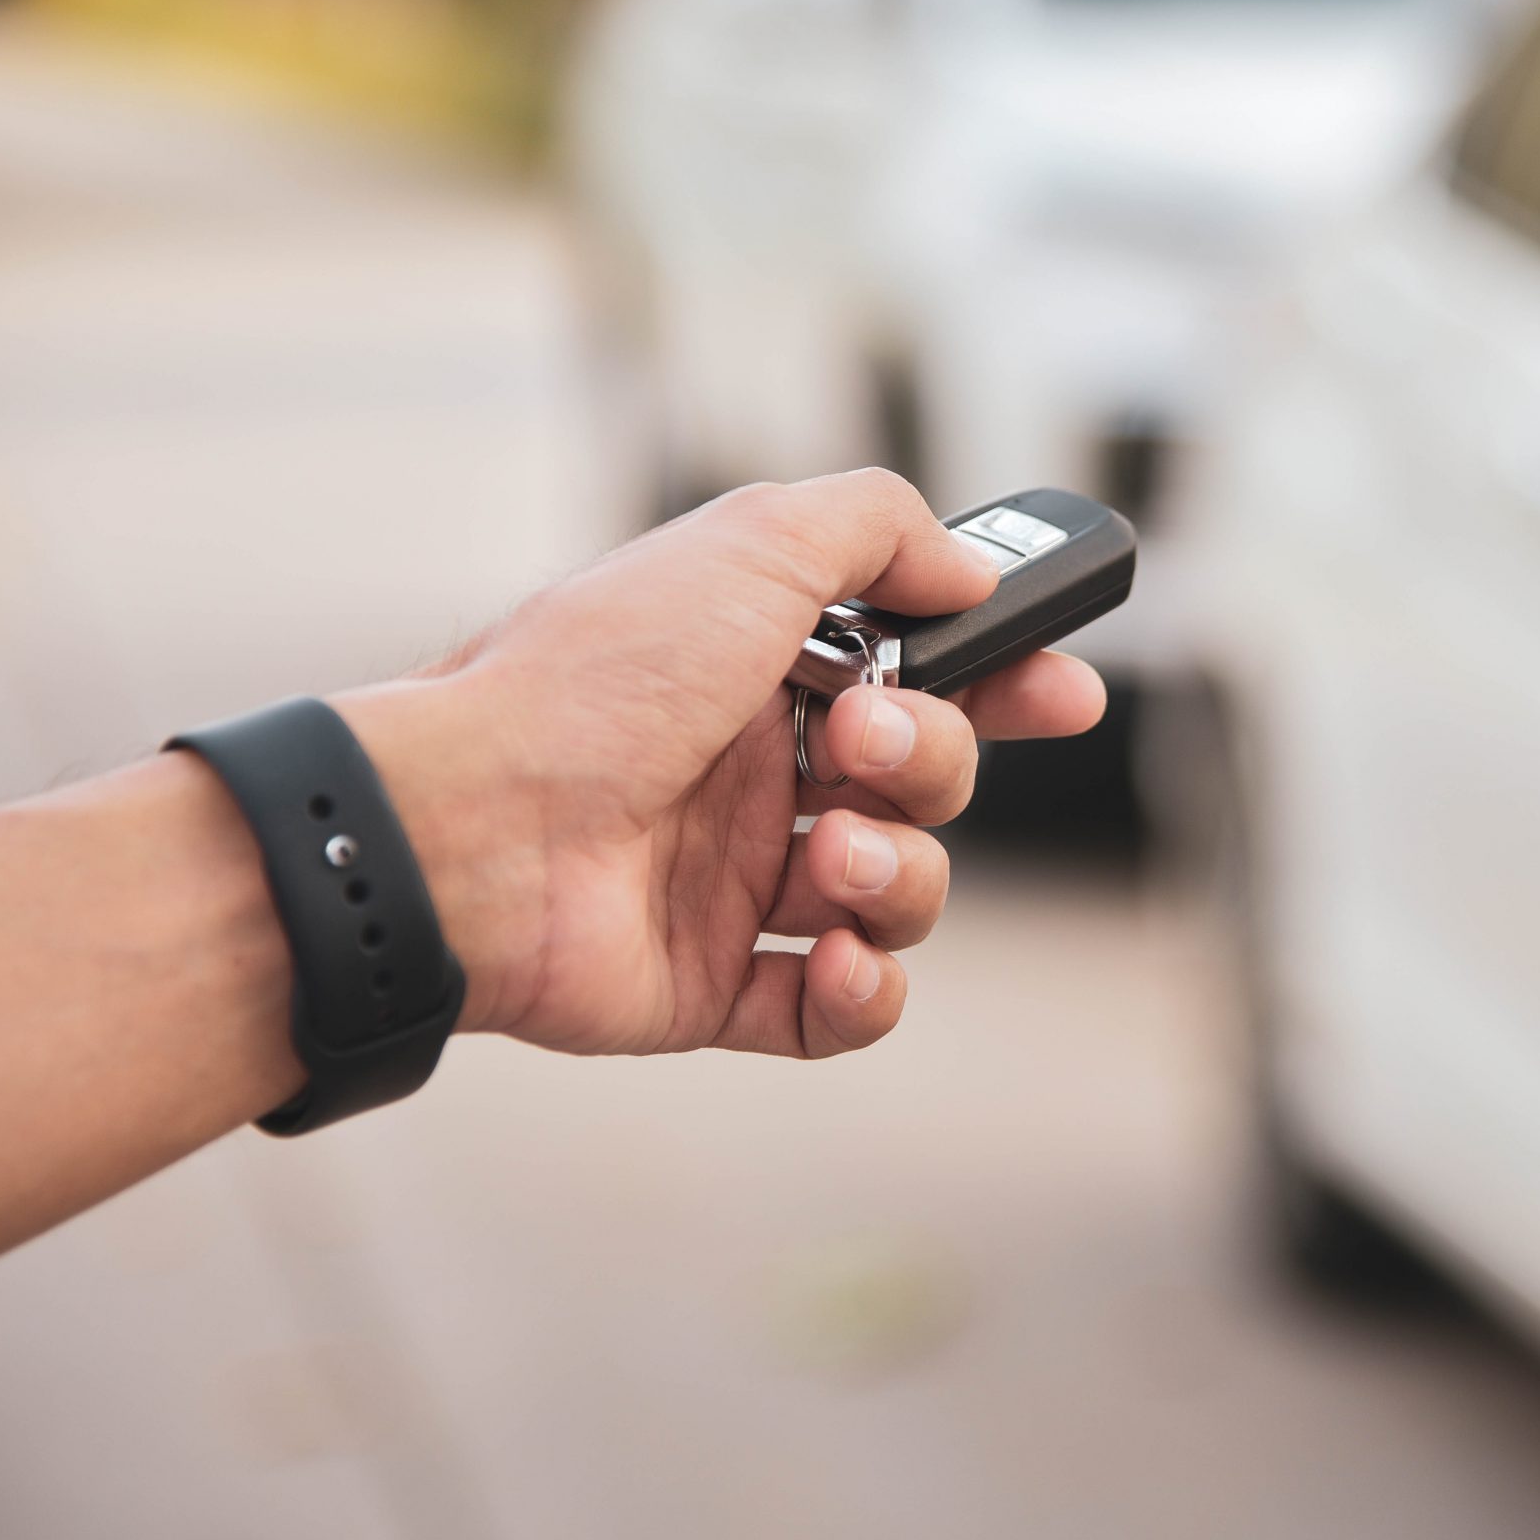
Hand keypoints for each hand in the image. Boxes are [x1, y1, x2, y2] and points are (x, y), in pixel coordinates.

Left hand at [336, 469, 1105, 1059]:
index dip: (1007, 682)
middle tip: (859, 747)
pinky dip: (865, 993)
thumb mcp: (750, 542)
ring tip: (827, 860)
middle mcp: (758, 771)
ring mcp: (738, 884)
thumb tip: (969, 568)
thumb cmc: (596, 678)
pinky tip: (834, 958)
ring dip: (901, 875)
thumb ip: (879, 529)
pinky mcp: (717, 986)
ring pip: (901, 894)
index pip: (926, 673)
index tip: (1067, 693)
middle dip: (935, 763)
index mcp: (766, 667)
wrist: (472, 827)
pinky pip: (839, 1010)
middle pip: (932, 780)